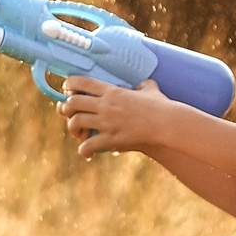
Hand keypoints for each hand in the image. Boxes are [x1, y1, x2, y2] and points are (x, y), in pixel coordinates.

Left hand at [58, 76, 172, 155]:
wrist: (168, 123)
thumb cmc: (162, 106)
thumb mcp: (151, 90)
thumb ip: (143, 86)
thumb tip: (144, 84)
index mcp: (112, 91)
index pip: (82, 82)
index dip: (70, 84)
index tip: (67, 88)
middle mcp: (106, 105)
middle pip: (73, 103)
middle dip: (67, 108)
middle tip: (68, 112)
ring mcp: (107, 122)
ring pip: (76, 122)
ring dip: (73, 128)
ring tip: (77, 133)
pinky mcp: (112, 138)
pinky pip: (88, 145)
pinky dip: (84, 150)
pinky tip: (86, 153)